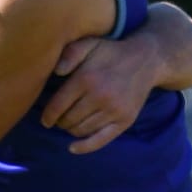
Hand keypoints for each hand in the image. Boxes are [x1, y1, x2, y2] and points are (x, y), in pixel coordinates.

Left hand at [40, 34, 162, 153]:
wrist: (146, 61)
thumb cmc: (111, 53)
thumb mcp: (89, 44)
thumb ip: (69, 54)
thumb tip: (56, 72)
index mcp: (86, 79)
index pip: (58, 106)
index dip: (48, 116)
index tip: (45, 120)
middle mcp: (100, 97)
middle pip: (68, 120)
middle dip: (60, 122)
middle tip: (60, 118)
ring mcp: (113, 111)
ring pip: (81, 130)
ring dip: (71, 129)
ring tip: (70, 122)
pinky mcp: (124, 121)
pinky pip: (100, 140)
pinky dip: (84, 147)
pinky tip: (72, 148)